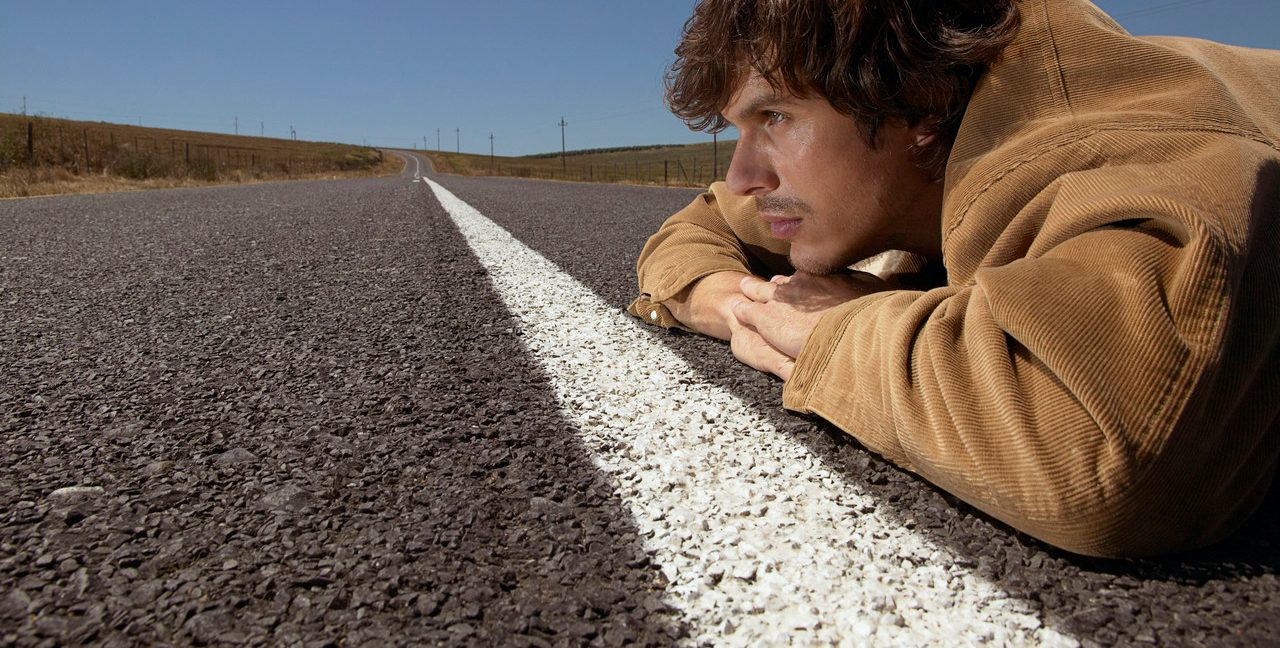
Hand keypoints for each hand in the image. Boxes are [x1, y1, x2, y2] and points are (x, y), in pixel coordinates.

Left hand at [730, 271, 891, 378]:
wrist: (851, 332)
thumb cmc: (868, 314)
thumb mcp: (872, 290)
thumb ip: (866, 285)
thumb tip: (873, 283)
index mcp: (823, 276)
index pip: (807, 276)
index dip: (802, 283)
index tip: (800, 286)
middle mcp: (800, 283)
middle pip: (782, 281)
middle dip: (776, 286)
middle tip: (769, 288)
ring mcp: (780, 299)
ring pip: (759, 290)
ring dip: (752, 290)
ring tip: (744, 288)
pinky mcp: (766, 317)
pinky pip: (747, 309)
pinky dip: (741, 309)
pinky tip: (736, 309)